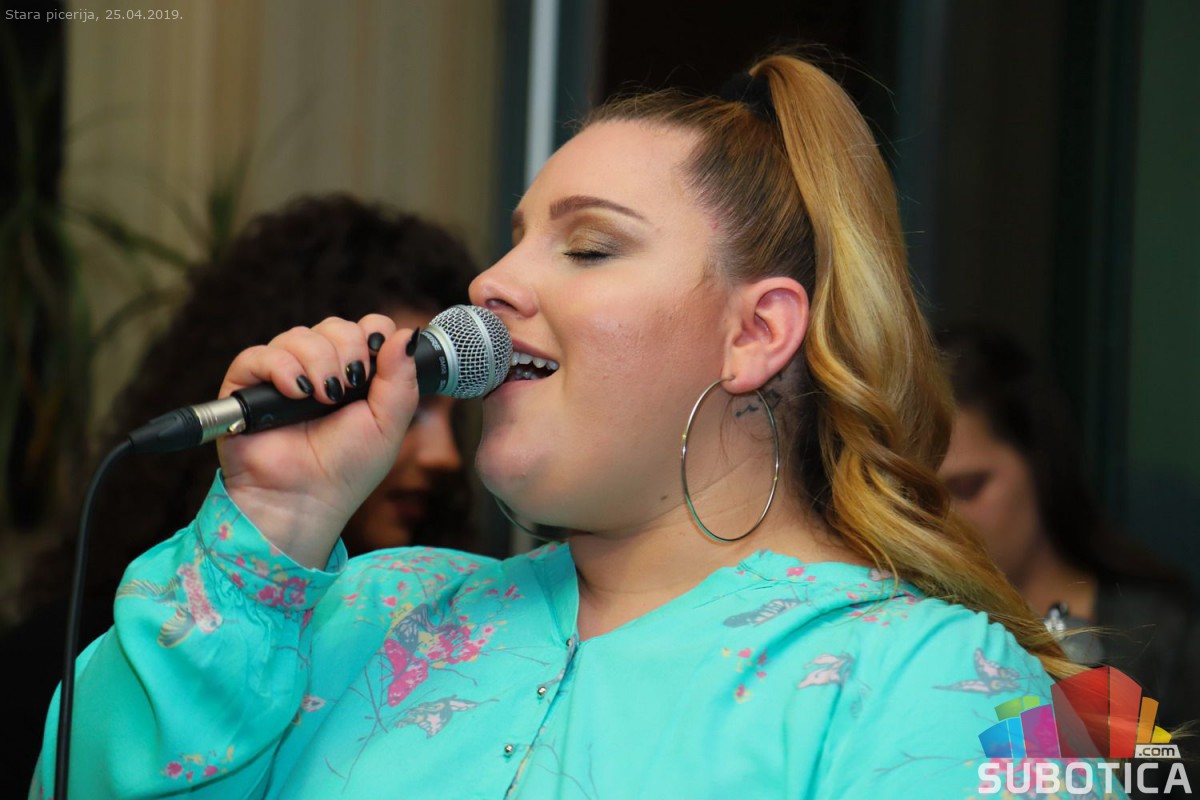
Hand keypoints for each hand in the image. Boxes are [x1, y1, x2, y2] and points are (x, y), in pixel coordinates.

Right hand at [216, 315, 417, 566]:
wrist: (305, 499)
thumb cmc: (347, 468)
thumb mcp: (388, 424)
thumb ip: (401, 379)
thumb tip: (408, 333)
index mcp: (354, 374)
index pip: (366, 328)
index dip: (373, 336)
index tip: (374, 365)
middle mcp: (319, 368)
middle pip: (336, 326)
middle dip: (348, 349)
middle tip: (347, 387)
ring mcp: (282, 375)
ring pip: (299, 335)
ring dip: (318, 361)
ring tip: (323, 397)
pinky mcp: (246, 386)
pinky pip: (258, 355)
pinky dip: (281, 367)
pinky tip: (296, 391)